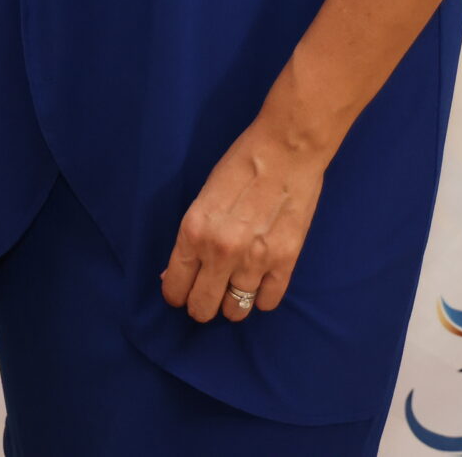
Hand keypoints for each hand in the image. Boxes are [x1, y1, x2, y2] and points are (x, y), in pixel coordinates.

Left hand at [159, 116, 327, 324]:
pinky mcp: (285, 262)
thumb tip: (176, 273)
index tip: (183, 292)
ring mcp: (254, 260)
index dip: (176, 295)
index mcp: (193, 232)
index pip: (175, 288)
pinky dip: (262, 297)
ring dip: (232, 304)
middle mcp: (220, 253)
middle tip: (208, 295)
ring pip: (236, 311)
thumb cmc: (240, 165)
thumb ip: (191, 239)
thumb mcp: (203, 199)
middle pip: (203, 308)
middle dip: (201, 306)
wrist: (285, 150)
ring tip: (235, 288)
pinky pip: (267, 302)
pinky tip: (260, 282)